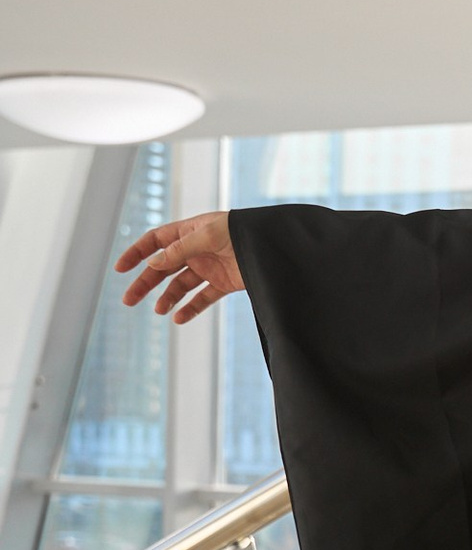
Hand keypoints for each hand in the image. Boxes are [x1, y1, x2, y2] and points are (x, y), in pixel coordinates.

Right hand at [116, 213, 244, 323]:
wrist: (274, 246)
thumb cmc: (242, 231)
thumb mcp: (207, 236)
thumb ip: (180, 250)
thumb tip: (152, 264)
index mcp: (190, 231)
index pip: (156, 241)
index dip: (137, 253)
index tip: (120, 269)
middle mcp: (197, 249)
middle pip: (163, 267)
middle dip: (145, 282)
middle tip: (128, 300)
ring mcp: (210, 267)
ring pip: (181, 284)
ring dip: (168, 297)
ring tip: (159, 310)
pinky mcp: (225, 283)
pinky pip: (203, 297)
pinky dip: (190, 308)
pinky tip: (178, 318)